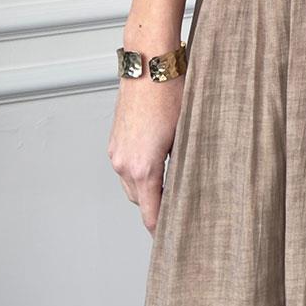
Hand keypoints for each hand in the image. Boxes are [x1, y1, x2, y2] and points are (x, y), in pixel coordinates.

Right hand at [107, 77, 183, 234]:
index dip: (162, 230)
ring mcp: (116, 152)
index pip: (150, 214)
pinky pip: (125, 167)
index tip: (173, 240)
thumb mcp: (186, 135)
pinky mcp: (115, 141)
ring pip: (131, 184)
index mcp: (143, 169)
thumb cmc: (172, 95)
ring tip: (170, 183)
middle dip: (157, 206)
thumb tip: (190, 186)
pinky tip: (158, 160)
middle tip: (180, 208)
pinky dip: (139, 171)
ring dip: (147, 188)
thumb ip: (184, 167)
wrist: (148, 65)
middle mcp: (124, 165)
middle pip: (140, 201)